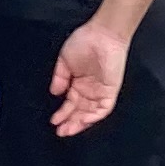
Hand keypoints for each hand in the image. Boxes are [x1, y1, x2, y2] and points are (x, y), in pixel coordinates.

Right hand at [50, 18, 129, 134]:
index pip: (70, 104)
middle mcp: (89, 90)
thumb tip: (54, 92)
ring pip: (90, 113)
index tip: (54, 122)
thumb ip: (59, 78)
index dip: (62, 114)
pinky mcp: (110, 91)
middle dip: (70, 123)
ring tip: (68, 129)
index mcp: (78, 83)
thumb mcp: (64, 60)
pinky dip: (93, 116)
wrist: (102, 33)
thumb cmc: (85, 41)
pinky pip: (103, 109)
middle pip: (79, 112)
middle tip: (60, 131)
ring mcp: (100, 91)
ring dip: (80, 123)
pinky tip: (83, 120)